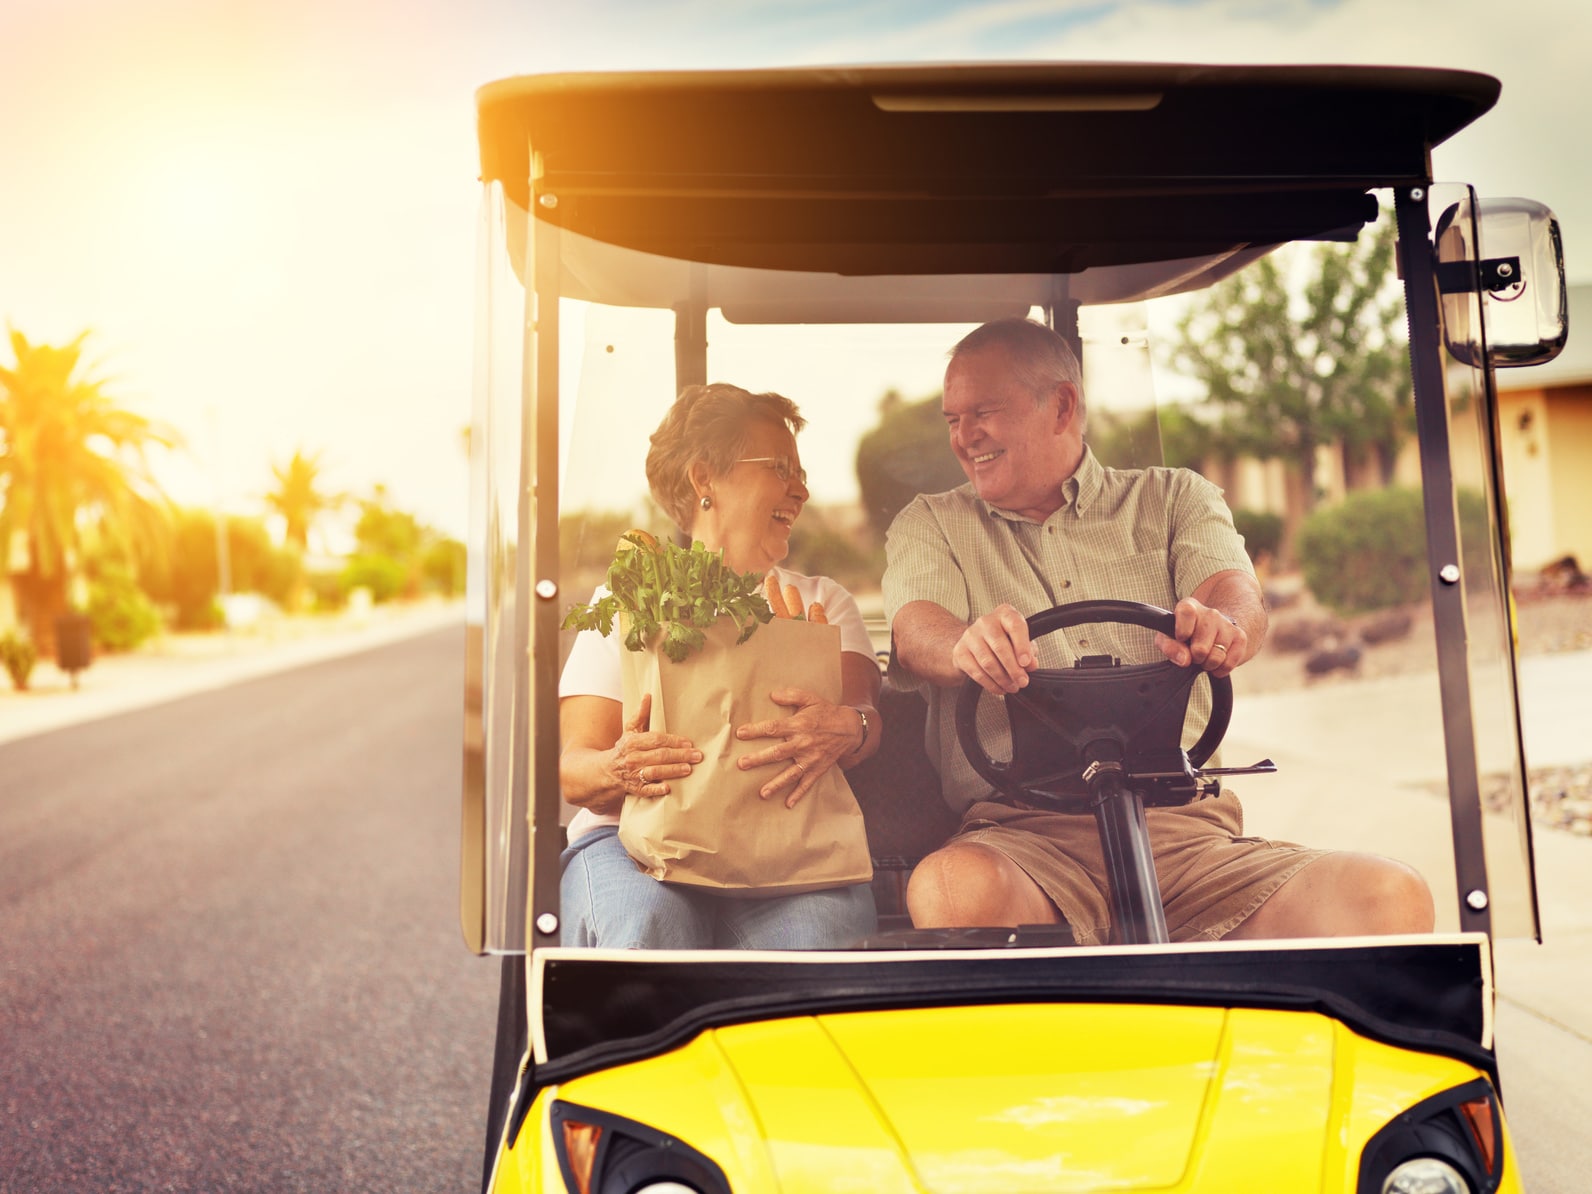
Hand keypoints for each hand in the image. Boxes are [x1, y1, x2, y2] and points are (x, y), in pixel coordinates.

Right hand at [607, 694, 701, 798]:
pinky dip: (656, 790)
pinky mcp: (634, 789)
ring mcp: (632, 774)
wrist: (606, 771)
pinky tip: (668, 788)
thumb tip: (648, 696)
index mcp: (632, 742)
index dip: (673, 741)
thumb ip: (640, 715)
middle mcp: (632, 758)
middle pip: (659, 755)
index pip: (656, 740)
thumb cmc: (624, 748)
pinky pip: (645, 790)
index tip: (688, 742)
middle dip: (679, 755)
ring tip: (688, 769)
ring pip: (654, 772)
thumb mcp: (630, 731)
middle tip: (697, 756)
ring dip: (672, 771)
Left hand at [735, 687, 862, 807]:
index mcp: (799, 725)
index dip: (756, 730)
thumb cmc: (826, 712)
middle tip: (742, 764)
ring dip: (776, 784)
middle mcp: (803, 744)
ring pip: (791, 773)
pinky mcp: (818, 769)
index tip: (740, 733)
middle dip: (759, 759)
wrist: (850, 728)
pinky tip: (788, 804)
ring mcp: (811, 759)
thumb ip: (791, 695)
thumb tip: (772, 695)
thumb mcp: (810, 698)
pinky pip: (807, 784)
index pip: (773, 728)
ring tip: (762, 794)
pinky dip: (798, 794)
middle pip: (778, 753)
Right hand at [952, 603, 1035, 694]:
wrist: (976, 642)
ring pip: (988, 662)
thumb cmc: (1004, 640)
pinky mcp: (960, 651)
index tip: (1026, 663)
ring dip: (1002, 679)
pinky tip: (999, 688)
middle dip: (1013, 669)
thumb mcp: (1020, 641)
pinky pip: (976, 672)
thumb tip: (1031, 665)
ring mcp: (970, 636)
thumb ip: (1029, 651)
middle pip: (1000, 647)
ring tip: (1012, 687)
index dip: (1022, 646)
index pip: (1015, 626)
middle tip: (1022, 682)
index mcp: (1005, 614)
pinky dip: (990, 684)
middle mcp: (986, 622)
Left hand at [1154, 597, 1248, 677]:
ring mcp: (1227, 624)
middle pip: (1201, 648)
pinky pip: (1229, 663)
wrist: (1211, 633)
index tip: (1182, 638)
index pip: (1186, 612)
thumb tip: (1184, 659)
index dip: (1183, 630)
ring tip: (1205, 657)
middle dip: (1195, 658)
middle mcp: (1210, 613)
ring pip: (1216, 658)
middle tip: (1194, 654)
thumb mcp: (1168, 638)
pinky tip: (1216, 662)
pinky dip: (1221, 669)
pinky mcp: (1240, 637)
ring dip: (1208, 664)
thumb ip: (1170, 647)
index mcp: (1189, 607)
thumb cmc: (1185, 635)